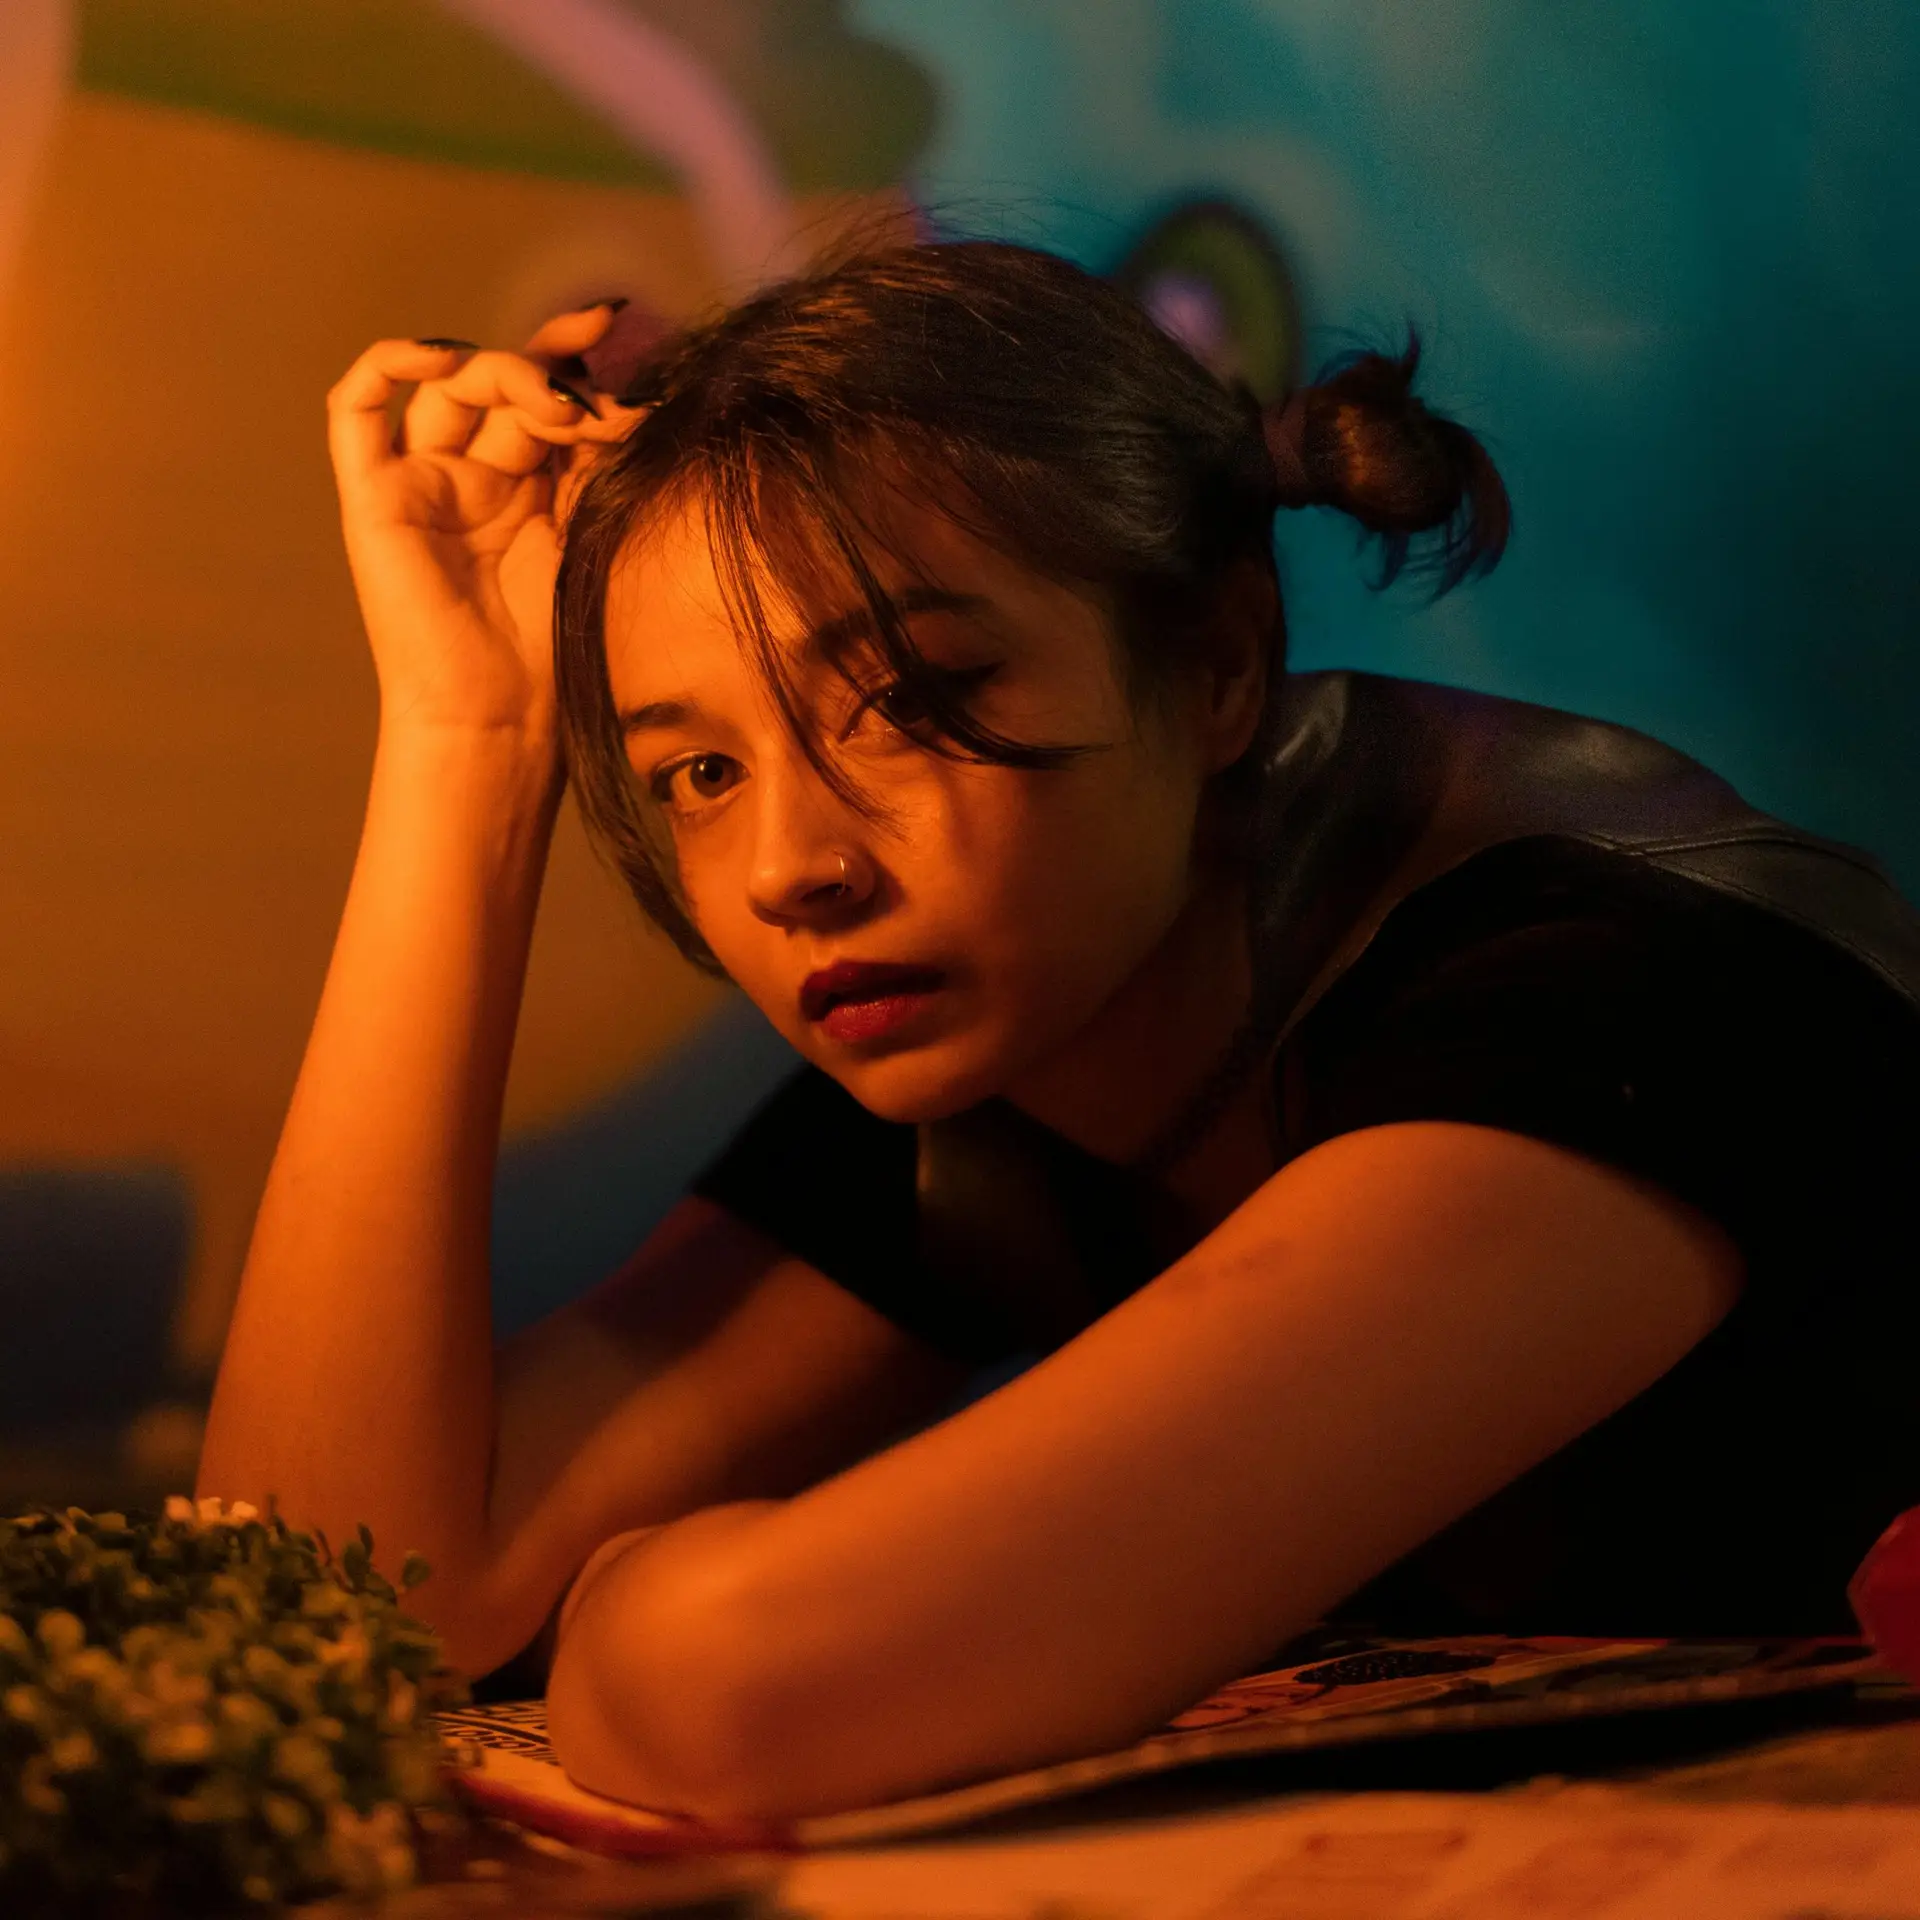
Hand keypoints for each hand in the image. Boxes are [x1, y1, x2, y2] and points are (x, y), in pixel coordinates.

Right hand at [326, 304, 643, 751]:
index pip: (544, 392)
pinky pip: (356, 411)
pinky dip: (386, 367)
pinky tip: (438, 360)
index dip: (573, 353)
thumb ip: (600, 458)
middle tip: (599, 400)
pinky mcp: (372, 497)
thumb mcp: (592, 531)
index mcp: (529, 484)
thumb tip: (632, 386)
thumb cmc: (554, 644)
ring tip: (556, 405)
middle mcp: (472, 473)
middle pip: (503, 387)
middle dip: (554, 377)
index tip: (620, 326)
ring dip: (502, 376)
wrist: (501, 713)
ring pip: (448, 389)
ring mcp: (420, 481)